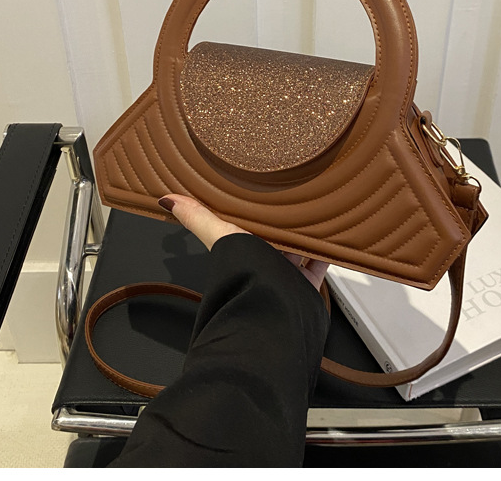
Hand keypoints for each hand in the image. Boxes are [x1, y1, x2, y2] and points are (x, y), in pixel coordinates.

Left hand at [158, 194, 328, 289]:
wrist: (271, 311)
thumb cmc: (244, 275)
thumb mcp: (221, 235)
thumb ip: (197, 217)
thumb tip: (167, 200)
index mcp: (243, 248)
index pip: (250, 222)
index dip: (257, 207)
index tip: (266, 188)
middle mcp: (263, 261)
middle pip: (277, 235)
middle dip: (286, 218)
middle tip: (298, 193)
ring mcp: (285, 274)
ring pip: (299, 248)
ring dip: (308, 232)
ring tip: (319, 208)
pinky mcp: (305, 286)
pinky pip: (319, 265)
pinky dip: (327, 252)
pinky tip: (333, 236)